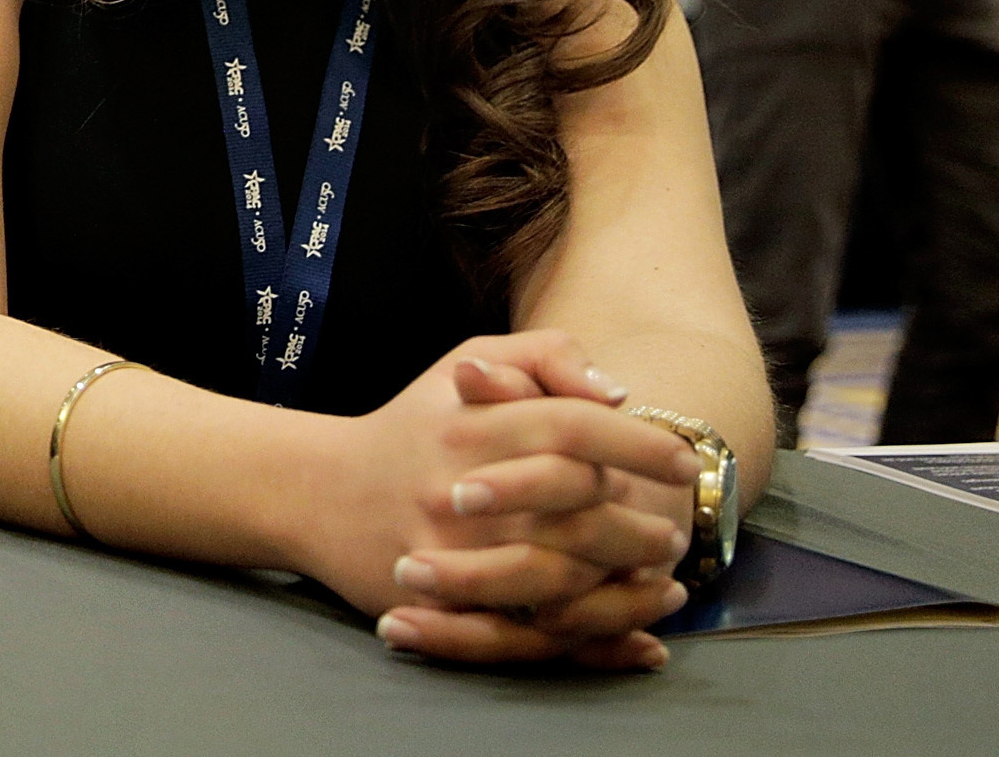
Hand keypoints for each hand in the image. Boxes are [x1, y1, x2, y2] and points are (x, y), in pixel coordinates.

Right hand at [305, 332, 696, 670]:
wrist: (315, 490)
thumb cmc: (411, 424)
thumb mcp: (467, 362)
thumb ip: (543, 357)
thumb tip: (615, 394)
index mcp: (469, 425)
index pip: (571, 428)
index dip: (637, 444)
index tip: (683, 460)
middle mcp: (458, 489)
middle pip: (573, 508)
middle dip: (638, 522)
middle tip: (673, 529)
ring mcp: (448, 553)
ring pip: (557, 578)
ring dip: (624, 584)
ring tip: (664, 580)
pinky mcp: (440, 607)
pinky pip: (528, 633)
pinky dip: (589, 640)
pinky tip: (634, 636)